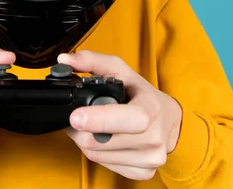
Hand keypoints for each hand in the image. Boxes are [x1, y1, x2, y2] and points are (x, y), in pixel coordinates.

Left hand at [58, 50, 182, 180]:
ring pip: (98, 156)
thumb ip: (90, 61)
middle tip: (76, 118)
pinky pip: (106, 166)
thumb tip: (64, 60)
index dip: (100, 119)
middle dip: (81, 130)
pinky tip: (103, 140)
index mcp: (151, 108)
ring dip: (86, 142)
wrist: (167, 118)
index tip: (76, 116)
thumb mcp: (120, 70)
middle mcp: (154, 136)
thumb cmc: (140, 94)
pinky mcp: (144, 173)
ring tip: (90, 127)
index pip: (129, 118)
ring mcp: (151, 158)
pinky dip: (98, 153)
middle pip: (102, 142)